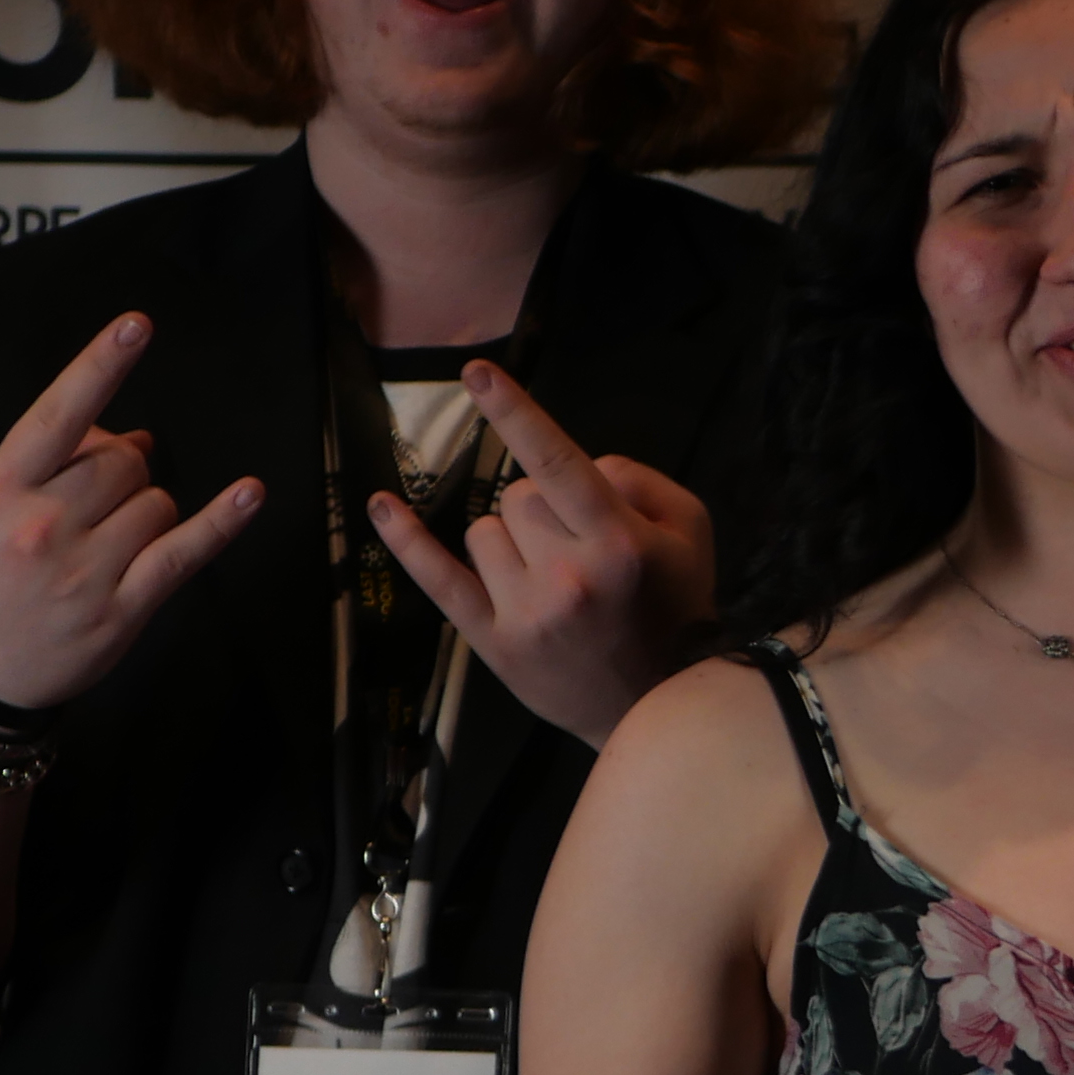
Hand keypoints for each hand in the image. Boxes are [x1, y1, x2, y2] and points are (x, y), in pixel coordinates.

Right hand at [0, 315, 263, 712]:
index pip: (57, 415)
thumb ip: (49, 462)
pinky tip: (249, 494)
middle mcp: (41, 524)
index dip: (99, 366)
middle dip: (124, 469)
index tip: (137, 326)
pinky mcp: (121, 609)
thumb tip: (129, 434)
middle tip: (96, 503)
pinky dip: (221, 521)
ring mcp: (83, 570)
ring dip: (147, 511)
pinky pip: (184, 551)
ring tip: (107, 544)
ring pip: (156, 500)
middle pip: (124, 459)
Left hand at [367, 363, 714, 747]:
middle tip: (579, 550)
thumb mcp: (690, 530)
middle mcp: (567, 574)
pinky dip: (408, 542)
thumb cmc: (677, 605)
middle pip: (517, 497)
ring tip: (552, 580)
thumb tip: (580, 462)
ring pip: (484, 530)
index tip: (476, 372)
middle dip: (543, 509)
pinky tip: (382, 507)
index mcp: (616, 541)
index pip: (555, 461)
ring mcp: (525, 611)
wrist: (660, 702)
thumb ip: (638, 479)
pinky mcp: (493, 642)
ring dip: (511, 541)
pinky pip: (439, 579)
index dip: (514, 412)